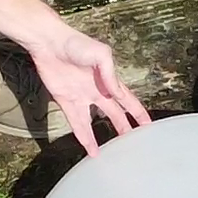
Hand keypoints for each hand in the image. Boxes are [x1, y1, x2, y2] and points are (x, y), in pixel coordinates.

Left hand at [30, 28, 150, 153]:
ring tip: (112, 153)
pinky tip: (90, 149)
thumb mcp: (101, 55)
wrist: (49, 43)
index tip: (148, 125)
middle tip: (133, 143)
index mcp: (108, 80)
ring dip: (103, 137)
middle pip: (114, 114)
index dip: (138, 112)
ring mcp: (81, 97)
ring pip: (95, 122)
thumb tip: (117, 94)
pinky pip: (77, 123)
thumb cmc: (76, 43)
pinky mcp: (66, 101)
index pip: (127, 100)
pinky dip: (84, 137)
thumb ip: (111, 75)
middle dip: (124, 128)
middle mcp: (97, 91)